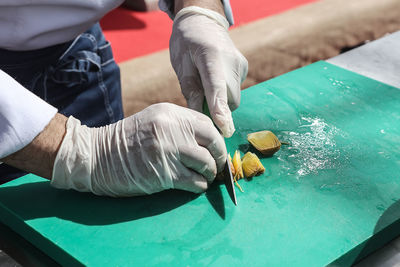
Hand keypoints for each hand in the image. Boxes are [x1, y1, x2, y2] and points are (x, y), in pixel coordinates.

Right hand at [51, 103, 226, 196]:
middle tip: (218, 166)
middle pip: (212, 142)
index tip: (217, 150)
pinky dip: (200, 186)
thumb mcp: (154, 121)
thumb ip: (179, 126)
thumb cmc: (126, 141)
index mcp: (170, 114)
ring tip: (205, 177)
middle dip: (220, 157)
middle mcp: (172, 129)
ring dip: (210, 174)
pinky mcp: (164, 174)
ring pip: (206, 164)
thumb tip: (206, 142)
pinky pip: (195, 182)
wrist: (97, 156)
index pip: (207, 124)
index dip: (217, 140)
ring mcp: (168, 151)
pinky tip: (195, 185)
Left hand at [169, 6, 247, 137]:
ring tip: (205, 85)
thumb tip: (199, 116)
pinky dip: (225, 91)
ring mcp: (240, 64)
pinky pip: (235, 88)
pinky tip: (214, 78)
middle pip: (230, 99)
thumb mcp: (181, 65)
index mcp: (210, 56)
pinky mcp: (244, 67)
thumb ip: (190, 90)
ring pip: (234, 96)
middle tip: (199, 103)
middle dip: (218, 108)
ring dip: (221, 100)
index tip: (223, 127)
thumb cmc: (187, 42)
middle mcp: (231, 61)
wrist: (203, 20)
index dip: (220, 109)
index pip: (217, 87)